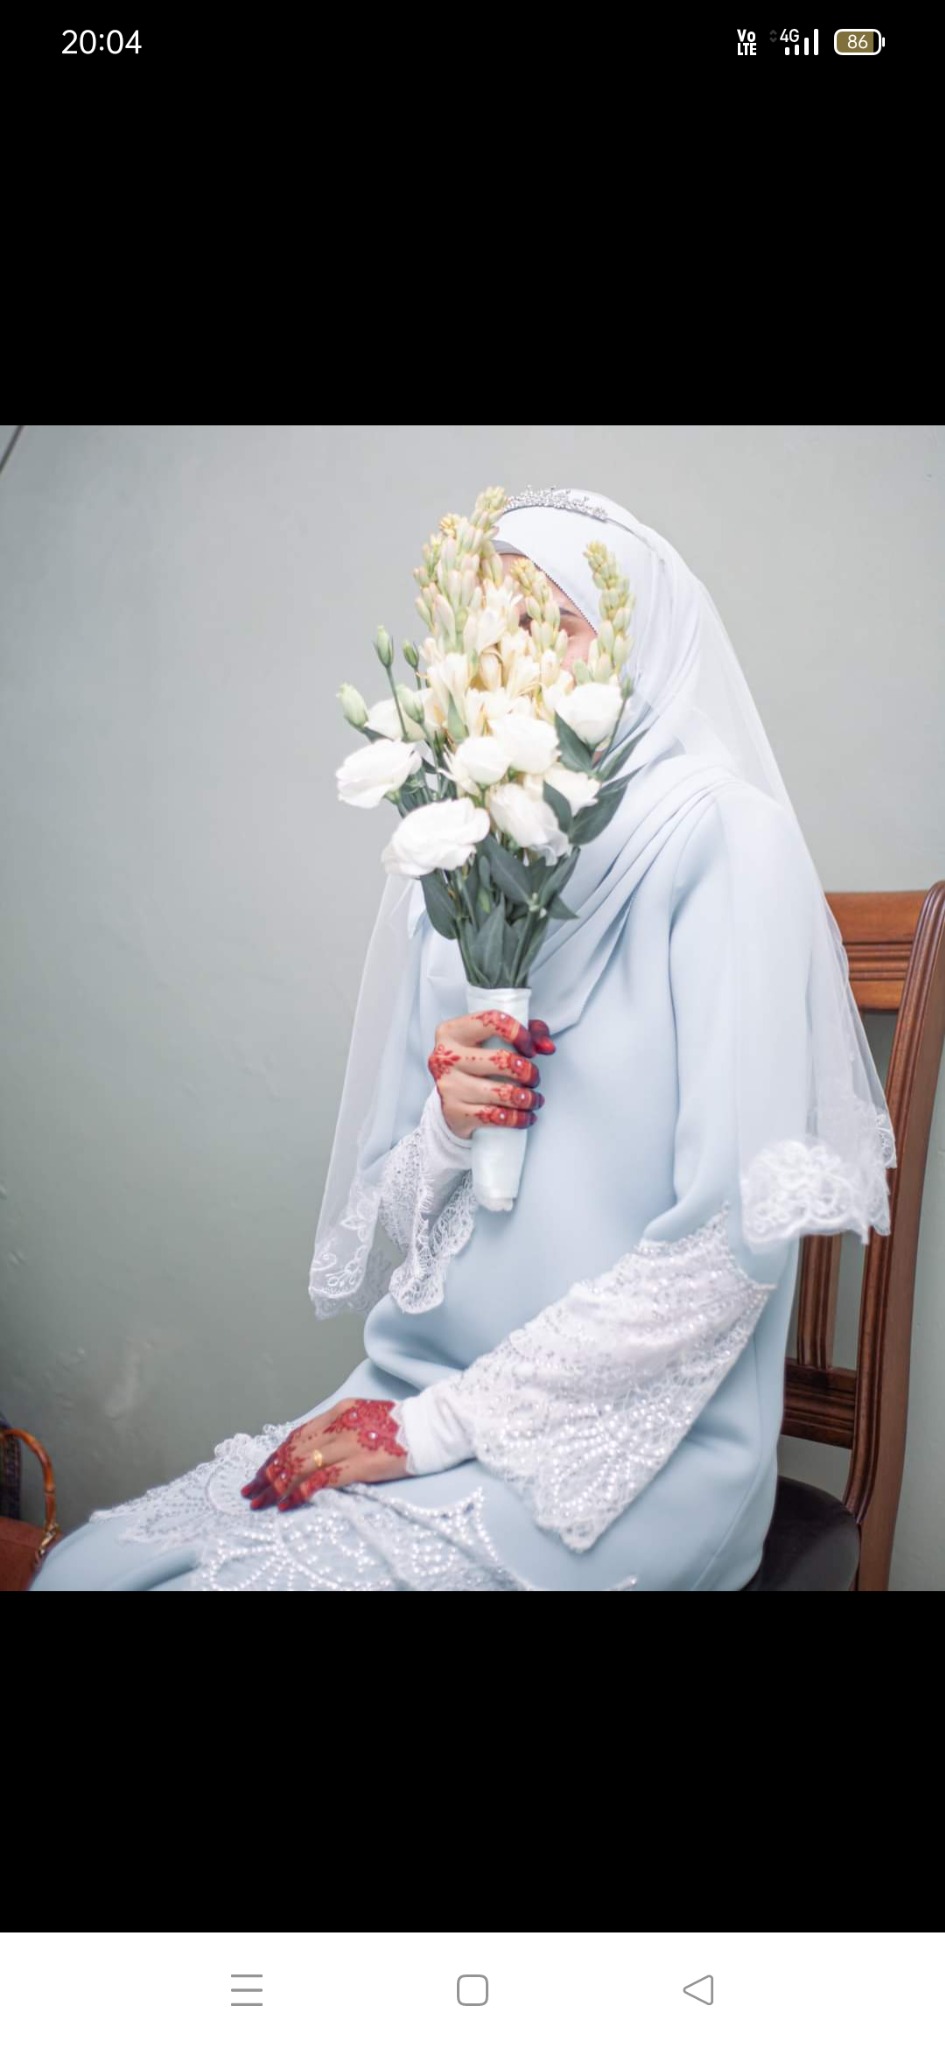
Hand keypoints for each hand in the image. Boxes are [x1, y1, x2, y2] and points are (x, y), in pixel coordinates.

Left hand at [240, 1399, 407, 1511]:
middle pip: (292, 1451)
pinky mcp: (360, 1464)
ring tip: (260, 1500)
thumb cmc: (402, 1425)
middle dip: (267, 1473)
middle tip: (251, 1490)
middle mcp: (339, 1425)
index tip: (260, 1471)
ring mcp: (349, 1444)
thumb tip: (317, 1449)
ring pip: (300, 1465)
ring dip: (276, 1485)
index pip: (296, 1435)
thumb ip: (340, 1429)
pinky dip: (300, 1492)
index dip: (275, 1455)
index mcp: (339, 1411)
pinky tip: (287, 1503)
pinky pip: (321, 1480)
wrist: (432, 1426)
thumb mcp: (365, 1416)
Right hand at [427, 1009, 555, 1138]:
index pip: (491, 1021)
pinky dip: (517, 1118)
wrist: (449, 1100)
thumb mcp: (496, 1040)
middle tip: (534, 1078)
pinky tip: (525, 1117)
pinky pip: (494, 1117)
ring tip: (534, 1099)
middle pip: (500, 1059)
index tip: (530, 1049)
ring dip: (527, 1098)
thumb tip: (547, 1046)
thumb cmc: (477, 1064)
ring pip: (500, 1092)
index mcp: (452, 1032)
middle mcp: (445, 1056)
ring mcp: (448, 1085)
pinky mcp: (454, 1112)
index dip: (519, 1033)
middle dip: (527, 1072)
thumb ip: (529, 1033)